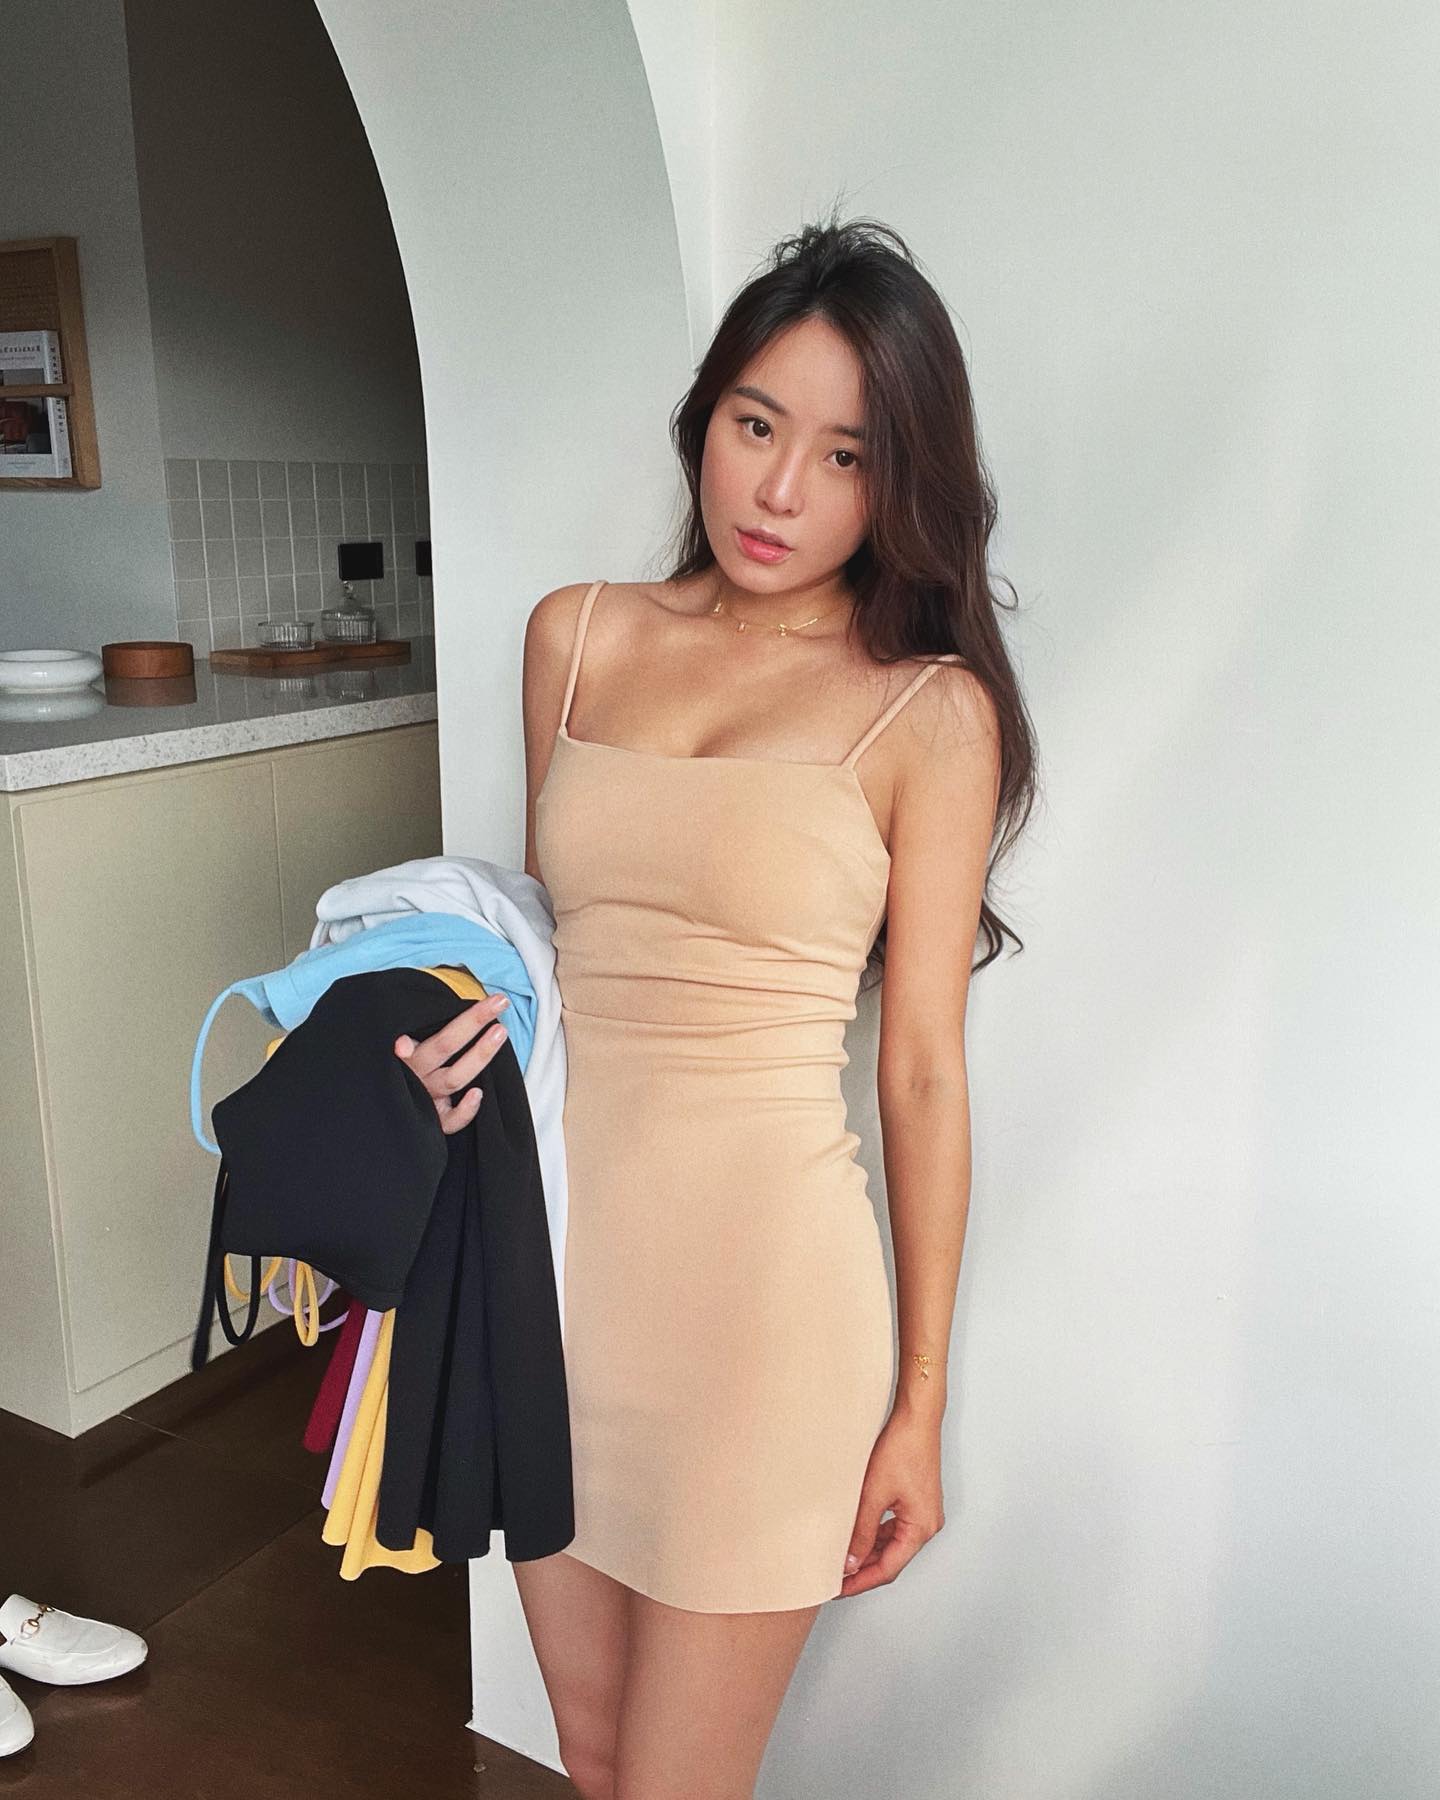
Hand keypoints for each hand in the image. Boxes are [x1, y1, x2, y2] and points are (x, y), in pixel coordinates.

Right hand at [393, 993, 510, 1133]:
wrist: (372, 1107)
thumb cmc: (393, 1066)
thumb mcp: (391, 1043)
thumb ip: (401, 1039)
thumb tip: (402, 1046)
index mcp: (405, 1054)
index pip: (437, 1029)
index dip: (466, 1019)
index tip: (494, 1001)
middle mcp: (415, 1075)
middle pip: (446, 1045)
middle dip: (474, 1022)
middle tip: (501, 1002)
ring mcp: (424, 1098)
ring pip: (454, 1078)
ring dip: (479, 1056)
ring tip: (501, 1032)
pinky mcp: (431, 1121)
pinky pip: (449, 1122)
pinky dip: (464, 1111)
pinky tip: (479, 1094)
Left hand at [838, 1409, 944, 1596]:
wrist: (916, 1418)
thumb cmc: (901, 1449)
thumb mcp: (874, 1494)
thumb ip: (861, 1531)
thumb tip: (850, 1562)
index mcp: (921, 1528)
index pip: (888, 1569)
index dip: (861, 1581)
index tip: (838, 1589)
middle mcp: (927, 1525)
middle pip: (891, 1559)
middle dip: (863, 1569)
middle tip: (834, 1577)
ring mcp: (923, 1513)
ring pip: (892, 1544)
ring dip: (868, 1552)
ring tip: (841, 1557)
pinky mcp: (916, 1501)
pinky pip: (894, 1528)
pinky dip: (874, 1534)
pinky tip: (855, 1534)